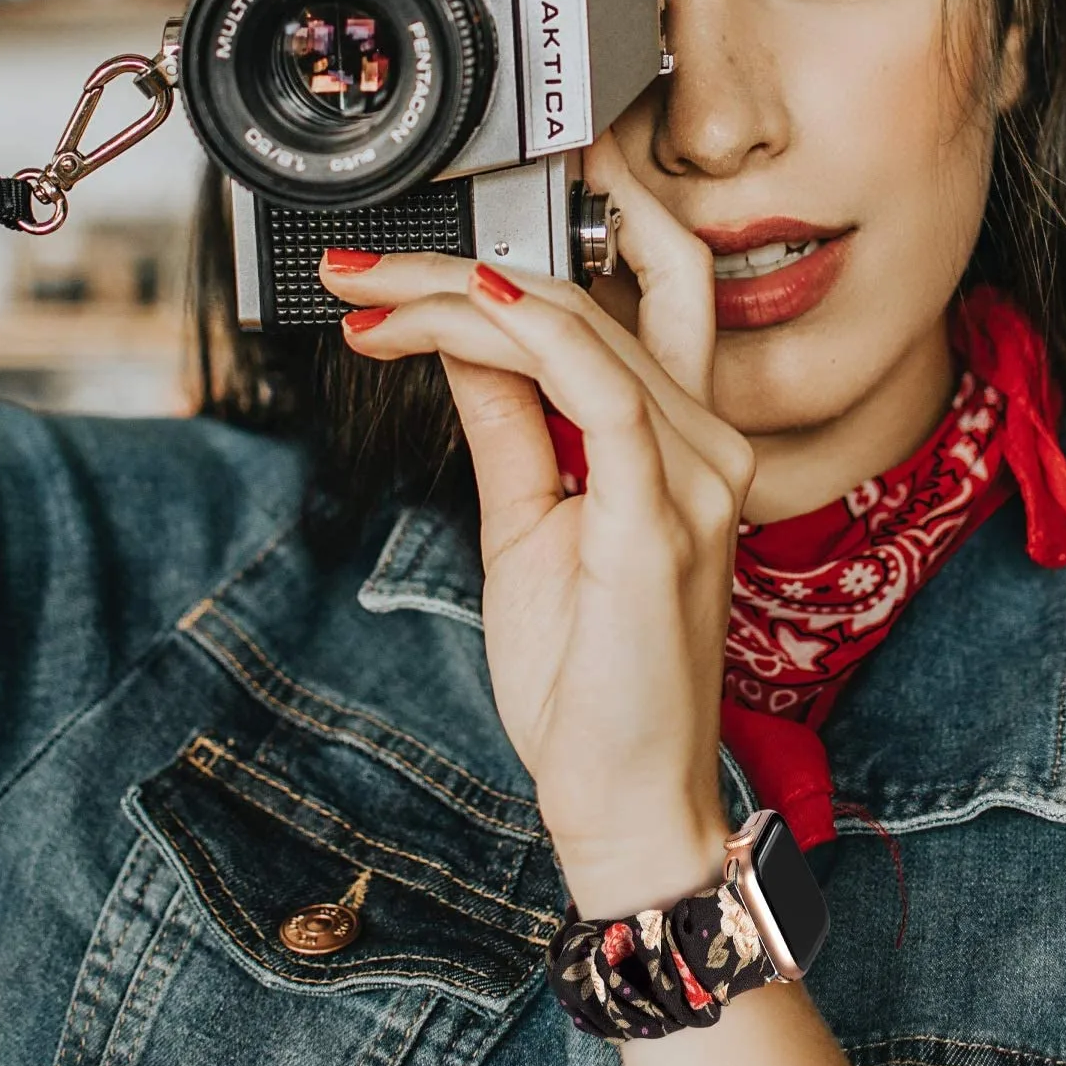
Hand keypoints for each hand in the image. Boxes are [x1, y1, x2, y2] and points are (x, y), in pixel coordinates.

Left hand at [320, 135, 755, 916]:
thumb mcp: (525, 525)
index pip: (602, 315)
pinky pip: (604, 396)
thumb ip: (508, 427)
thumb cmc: (589, 680)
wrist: (626, 794)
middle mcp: (706, 450)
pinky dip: (534, 339)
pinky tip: (463, 309)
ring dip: (461, 300)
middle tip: (358, 271)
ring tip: (371, 297)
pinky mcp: (663, 521)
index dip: (496, 278)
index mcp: (680, 449)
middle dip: (457, 272)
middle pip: (587, 304)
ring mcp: (695, 481)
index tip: (384, 289)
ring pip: (582, 333)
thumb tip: (462, 345)